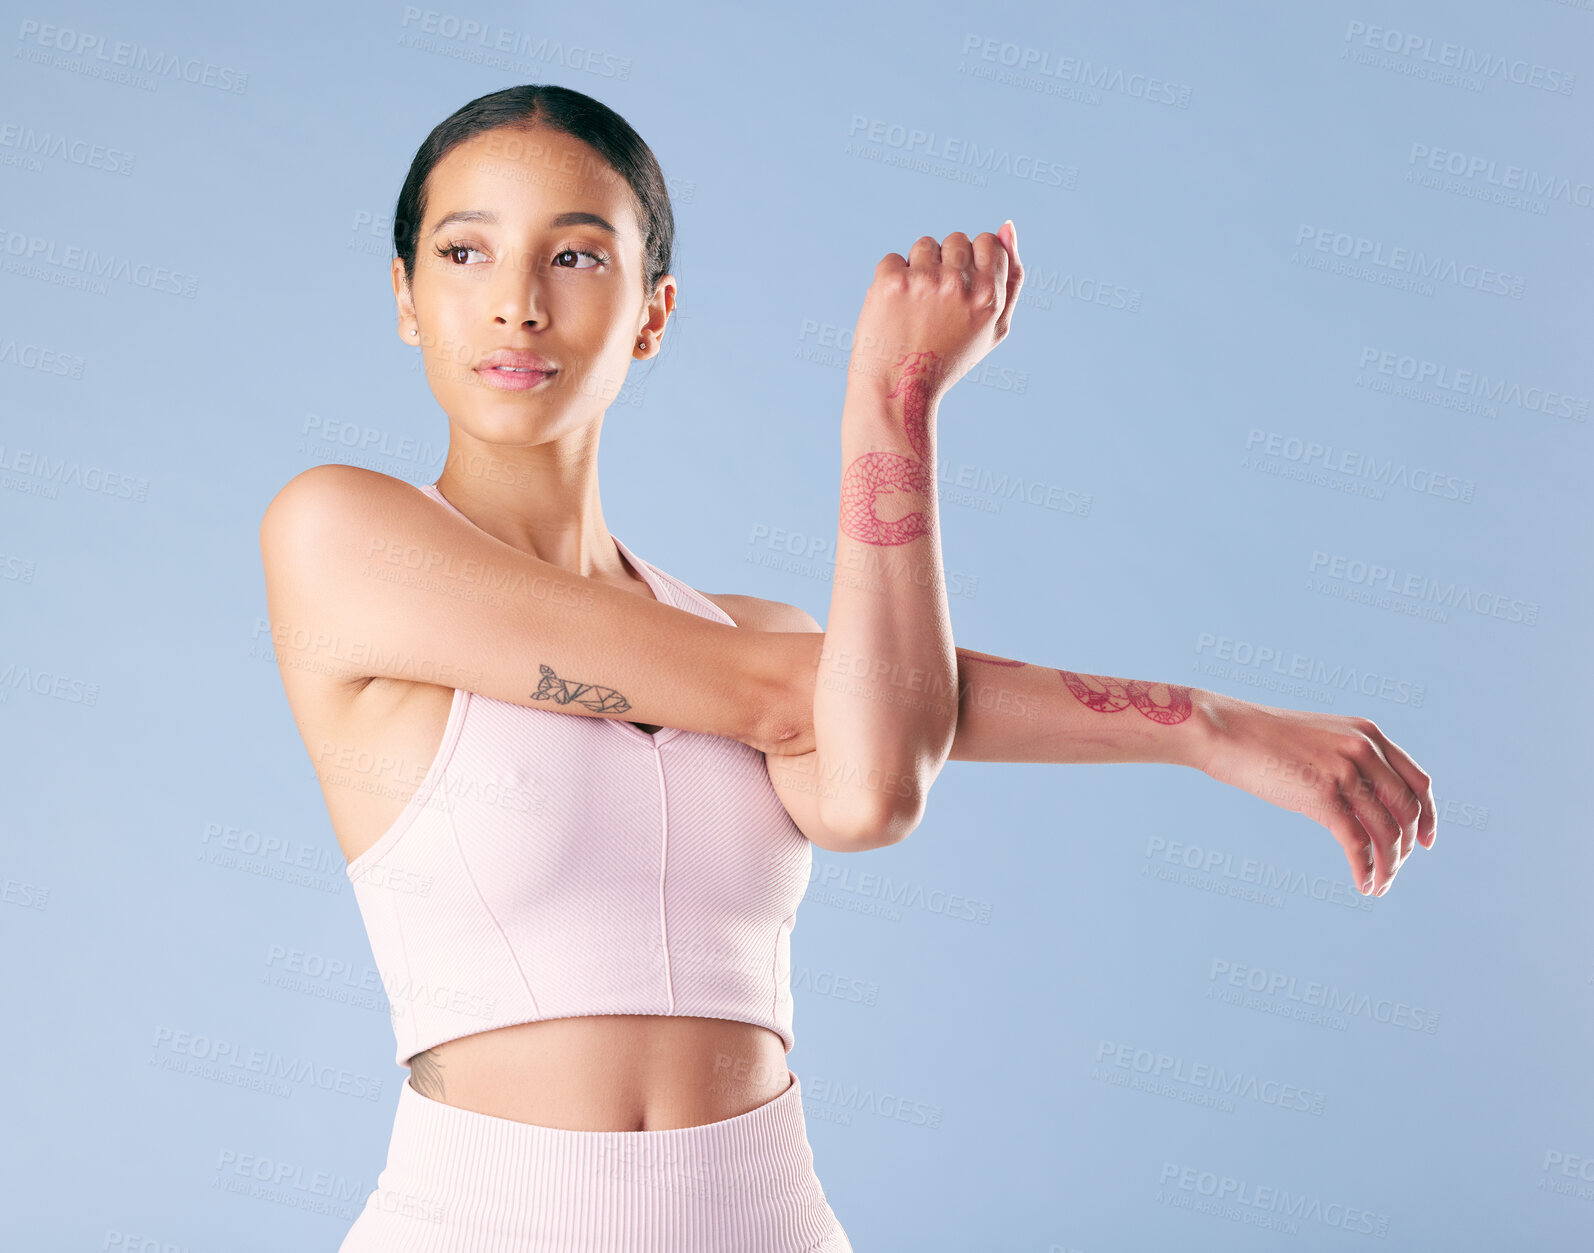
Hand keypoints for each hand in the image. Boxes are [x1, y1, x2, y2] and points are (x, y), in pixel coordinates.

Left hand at [848, 220, 1024, 399]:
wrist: (898, 390)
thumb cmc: (949, 358)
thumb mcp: (993, 327)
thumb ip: (1011, 277)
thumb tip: (1007, 225)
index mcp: (989, 298)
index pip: (990, 242)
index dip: (973, 263)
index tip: (961, 291)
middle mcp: (959, 286)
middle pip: (957, 240)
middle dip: (946, 264)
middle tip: (936, 306)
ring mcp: (924, 282)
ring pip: (925, 245)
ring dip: (919, 268)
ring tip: (916, 307)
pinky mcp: (891, 282)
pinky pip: (894, 259)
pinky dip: (892, 281)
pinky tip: (894, 311)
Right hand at [1190, 692, 1436, 896]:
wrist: (1224, 729)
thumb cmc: (1261, 738)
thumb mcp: (1318, 741)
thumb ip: (1347, 762)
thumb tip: (1360, 803)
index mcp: (1368, 734)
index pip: (1418, 782)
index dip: (1429, 817)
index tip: (1426, 842)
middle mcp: (1364, 750)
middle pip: (1407, 812)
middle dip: (1405, 848)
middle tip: (1393, 869)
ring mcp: (1345, 771)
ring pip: (1386, 832)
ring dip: (1388, 866)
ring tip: (1379, 885)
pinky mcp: (1322, 795)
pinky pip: (1357, 844)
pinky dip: (1366, 869)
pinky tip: (1363, 884)